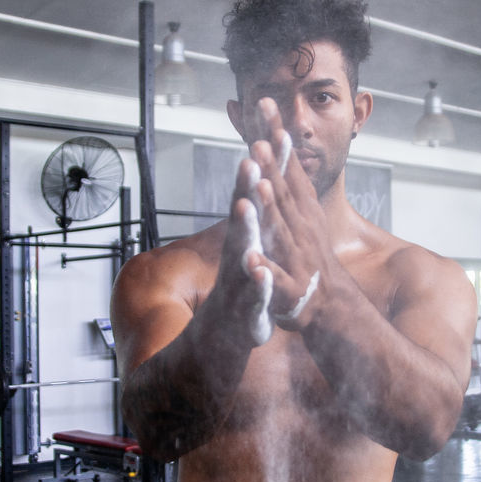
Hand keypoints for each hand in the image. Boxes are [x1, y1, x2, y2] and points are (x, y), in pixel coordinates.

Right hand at [216, 158, 275, 345]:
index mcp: (244, 240)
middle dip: (245, 189)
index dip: (256, 172)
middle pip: (242, 218)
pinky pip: (254, 296)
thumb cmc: (239, 294)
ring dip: (244, 230)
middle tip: (249, 159)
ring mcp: (239, 283)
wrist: (220, 341)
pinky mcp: (248, 311)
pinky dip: (256, 283)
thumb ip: (249, 222)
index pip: (250, 200)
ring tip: (245, 204)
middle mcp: (238, 256)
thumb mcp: (246, 255)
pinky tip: (258, 269)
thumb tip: (254, 185)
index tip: (261, 140)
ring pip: (241, 252)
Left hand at [243, 98, 332, 329]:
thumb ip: (289, 180)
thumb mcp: (303, 214)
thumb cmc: (310, 256)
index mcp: (301, 210)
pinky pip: (274, 281)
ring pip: (279, 231)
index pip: (287, 165)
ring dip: (270, 210)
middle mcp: (300, 228)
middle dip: (271, 167)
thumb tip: (276, 141)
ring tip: (258, 189)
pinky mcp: (289, 290)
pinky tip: (251, 262)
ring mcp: (296, 258)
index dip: (276, 137)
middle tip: (258, 140)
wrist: (331, 305)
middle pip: (283, 192)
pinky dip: (264, 272)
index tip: (266, 105)